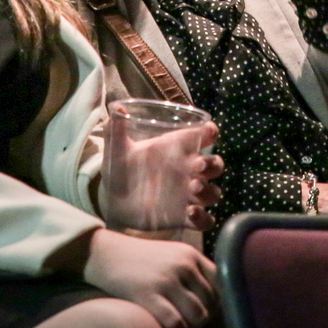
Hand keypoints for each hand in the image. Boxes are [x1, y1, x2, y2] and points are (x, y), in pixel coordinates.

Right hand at [82, 228, 215, 327]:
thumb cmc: (138, 261)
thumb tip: (212, 302)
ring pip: (197, 316)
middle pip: (211, 303)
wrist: (104, 254)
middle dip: (202, 319)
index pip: (221, 283)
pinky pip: (175, 323)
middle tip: (188, 325)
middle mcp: (183, 265)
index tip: (204, 312)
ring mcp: (166, 279)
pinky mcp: (149, 295)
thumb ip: (191, 272)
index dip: (216, 302)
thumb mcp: (170, 257)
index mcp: (190, 254)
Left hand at [106, 122, 222, 231]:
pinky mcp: (183, 217)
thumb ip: (117, 128)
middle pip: (215, 165)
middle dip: (213, 164)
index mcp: (176, 148)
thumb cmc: (121, 167)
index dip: (210, 131)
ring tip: (193, 188)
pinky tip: (191, 213)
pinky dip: (204, 218)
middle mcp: (187, 170)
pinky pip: (205, 221)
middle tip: (199, 167)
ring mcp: (188, 195)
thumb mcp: (118, 147)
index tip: (209, 130)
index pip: (203, 136)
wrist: (112, 199)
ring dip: (209, 191)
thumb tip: (115, 106)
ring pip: (213, 193)